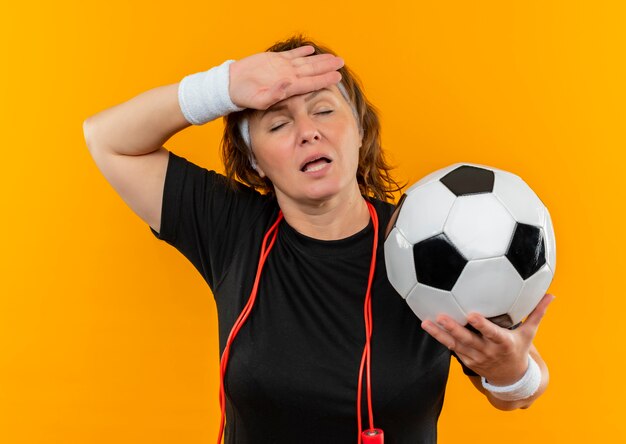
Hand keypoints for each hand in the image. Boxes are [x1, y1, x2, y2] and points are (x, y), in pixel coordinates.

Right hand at [228, 45, 343, 109]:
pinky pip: (291, 55)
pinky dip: (302, 51)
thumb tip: (288, 84)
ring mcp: (282, 68)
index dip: (325, 79)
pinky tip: (311, 50)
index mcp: (288, 87)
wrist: (231, 86)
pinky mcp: (274, 60)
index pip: (311, 82)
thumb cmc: (244, 96)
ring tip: (332, 57)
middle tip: (342, 63)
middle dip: (327, 67)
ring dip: (319, 60)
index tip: (338, 76)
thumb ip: (275, 94)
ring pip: (305, 62)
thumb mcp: (259, 99)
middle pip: (312, 71)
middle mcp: (288, 77)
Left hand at [421, 293, 554, 384]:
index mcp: (503, 343)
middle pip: (468, 340)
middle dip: (454, 329)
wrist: (511, 380)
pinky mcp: (466, 359)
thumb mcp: (529, 333)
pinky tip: (429, 326)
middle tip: (441, 316)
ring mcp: (475, 357)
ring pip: (455, 344)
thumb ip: (537, 313)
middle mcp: (487, 351)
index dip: (482, 325)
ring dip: (440, 333)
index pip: (492, 334)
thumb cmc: (519, 349)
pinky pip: (451, 347)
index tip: (471, 315)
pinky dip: (440, 338)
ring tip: (426, 322)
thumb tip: (551, 294)